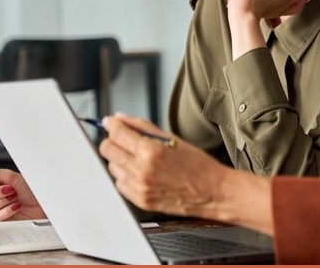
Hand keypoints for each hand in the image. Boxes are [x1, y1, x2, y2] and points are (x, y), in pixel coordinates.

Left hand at [98, 113, 220, 217]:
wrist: (212, 192)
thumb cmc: (197, 165)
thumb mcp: (173, 138)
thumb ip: (143, 127)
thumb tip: (121, 119)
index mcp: (150, 151)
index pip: (117, 133)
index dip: (111, 124)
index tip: (110, 122)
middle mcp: (141, 170)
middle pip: (107, 150)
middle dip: (113, 141)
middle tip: (123, 139)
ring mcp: (138, 188)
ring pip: (112, 167)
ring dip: (120, 159)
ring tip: (139, 158)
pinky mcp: (139, 201)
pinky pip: (120, 183)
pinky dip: (126, 176)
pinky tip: (142, 172)